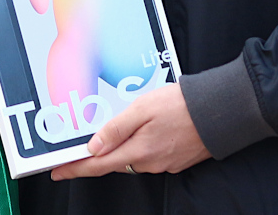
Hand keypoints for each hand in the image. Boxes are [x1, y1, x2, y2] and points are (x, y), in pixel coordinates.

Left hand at [50, 84, 211, 178]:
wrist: (219, 112)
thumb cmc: (181, 105)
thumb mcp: (141, 109)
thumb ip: (116, 129)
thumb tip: (93, 147)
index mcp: (138, 151)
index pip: (98, 165)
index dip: (75, 169)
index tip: (57, 172)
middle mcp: (149, 163)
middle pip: (114, 163)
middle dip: (97, 155)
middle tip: (80, 144)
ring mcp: (163, 163)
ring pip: (131, 158)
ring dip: (121, 147)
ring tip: (118, 127)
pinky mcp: (174, 160)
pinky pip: (148, 156)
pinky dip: (139, 146)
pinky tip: (144, 130)